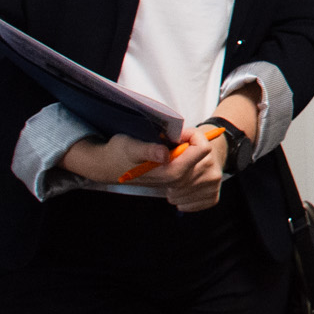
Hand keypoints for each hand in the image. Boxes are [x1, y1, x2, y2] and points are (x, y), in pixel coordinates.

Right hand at [59, 128, 229, 210]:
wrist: (108, 166)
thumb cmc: (119, 153)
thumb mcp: (130, 146)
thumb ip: (148, 150)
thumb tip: (165, 154)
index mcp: (171, 173)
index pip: (202, 149)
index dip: (192, 134)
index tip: (176, 132)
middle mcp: (178, 180)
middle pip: (204, 153)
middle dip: (192, 140)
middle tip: (171, 136)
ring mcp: (178, 181)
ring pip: (201, 158)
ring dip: (189, 146)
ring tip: (169, 144)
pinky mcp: (176, 178)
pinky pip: (193, 162)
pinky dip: (186, 153)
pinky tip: (169, 151)